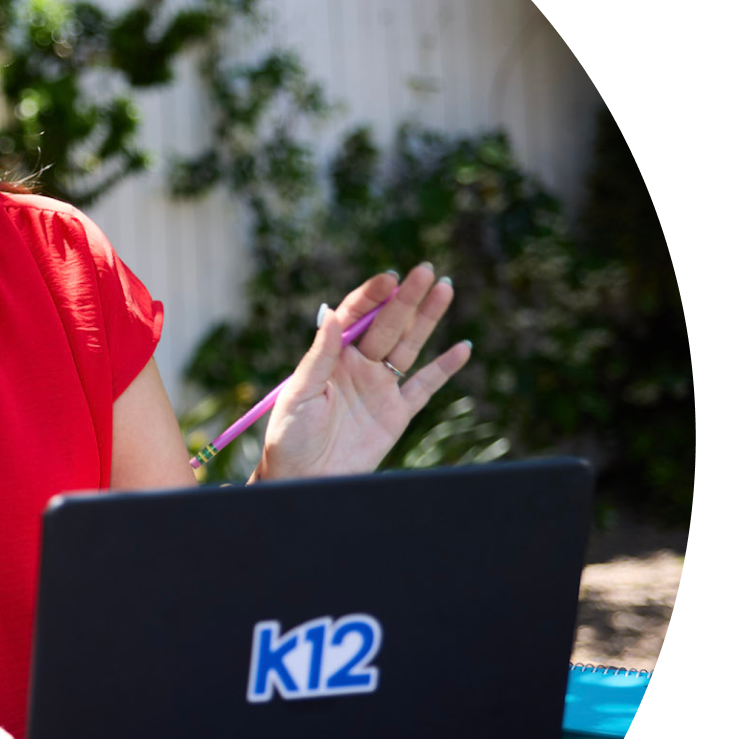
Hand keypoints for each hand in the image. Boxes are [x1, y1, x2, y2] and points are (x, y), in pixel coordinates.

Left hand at [254, 264, 470, 480]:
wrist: (303, 480)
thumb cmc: (289, 436)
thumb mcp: (298, 394)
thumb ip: (319, 357)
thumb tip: (331, 316)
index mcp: (331, 357)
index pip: (355, 316)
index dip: (372, 296)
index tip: (390, 278)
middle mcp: (358, 366)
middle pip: (387, 324)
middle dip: (406, 297)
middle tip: (426, 270)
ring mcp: (380, 388)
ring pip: (409, 345)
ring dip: (427, 318)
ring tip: (445, 288)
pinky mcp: (397, 414)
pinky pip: (425, 387)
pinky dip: (444, 368)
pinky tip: (462, 347)